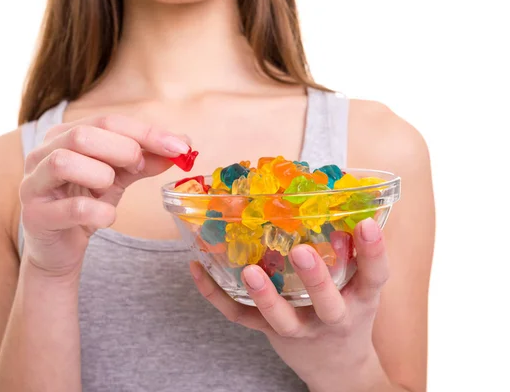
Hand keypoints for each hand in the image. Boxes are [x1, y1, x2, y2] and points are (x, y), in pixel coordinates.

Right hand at [19, 115, 189, 275]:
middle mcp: (41, 153)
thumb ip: (145, 161)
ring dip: (102, 176)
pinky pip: (72, 207)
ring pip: (65, 162)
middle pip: (82, 135)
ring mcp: (33, 184)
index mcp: (62, 135)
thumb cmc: (85, 205)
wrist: (59, 249)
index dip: (147, 132)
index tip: (180, 147)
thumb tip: (181, 147)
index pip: (107, 121)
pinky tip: (108, 216)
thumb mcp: (118, 178)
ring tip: (110, 190)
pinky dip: (99, 211)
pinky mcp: (35, 216)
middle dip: (123, 150)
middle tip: (140, 167)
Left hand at [190, 218, 393, 391]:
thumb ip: (355, 254)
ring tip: (249, 270)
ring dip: (264, 296)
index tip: (366, 225)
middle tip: (301, 251)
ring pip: (281, 318)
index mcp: (361, 300)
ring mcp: (298, 329)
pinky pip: (240, 316)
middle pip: (328, 304)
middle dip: (316, 279)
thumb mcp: (361, 288)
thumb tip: (351, 205)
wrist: (337, 369)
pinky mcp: (268, 331)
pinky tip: (198, 268)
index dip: (374, 252)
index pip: (375, 276)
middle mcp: (332, 318)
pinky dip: (215, 295)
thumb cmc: (348, 314)